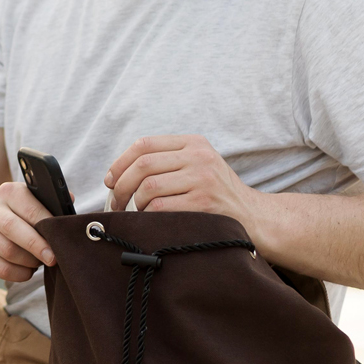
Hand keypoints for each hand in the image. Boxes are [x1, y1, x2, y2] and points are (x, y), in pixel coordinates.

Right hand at [0, 182, 56, 282]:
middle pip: (13, 229)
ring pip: (8, 251)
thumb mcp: (30, 200)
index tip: (60, 239)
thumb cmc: (18, 213)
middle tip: (53, 258)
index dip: (47, 225)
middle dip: (37, 246)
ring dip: (29, 261)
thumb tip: (69, 199)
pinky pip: (1, 269)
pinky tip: (27, 271)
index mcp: (8, 192)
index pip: (29, 209)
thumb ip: (50, 201)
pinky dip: (19, 274)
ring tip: (40, 262)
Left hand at [104, 135, 261, 226]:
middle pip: (142, 165)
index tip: (110, 180)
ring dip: (134, 203)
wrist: (254, 216)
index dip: (120, 162)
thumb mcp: (198, 165)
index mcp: (193, 143)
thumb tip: (116, 173)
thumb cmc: (217, 193)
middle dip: (121, 186)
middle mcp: (199, 157)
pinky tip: (150, 220)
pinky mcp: (204, 204)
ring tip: (135, 212)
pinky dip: (148, 216)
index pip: (144, 144)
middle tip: (114, 202)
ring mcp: (203, 179)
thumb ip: (166, 161)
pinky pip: (161, 208)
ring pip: (148, 187)